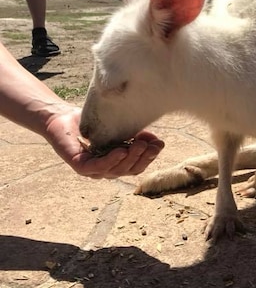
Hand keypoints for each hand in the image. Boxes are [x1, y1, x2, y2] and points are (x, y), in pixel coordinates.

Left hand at [44, 105, 163, 178]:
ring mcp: (93, 170)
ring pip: (117, 170)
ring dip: (130, 158)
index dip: (150, 157)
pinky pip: (98, 167)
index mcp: (117, 164)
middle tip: (150, 144)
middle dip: (143, 157)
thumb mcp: (120, 128)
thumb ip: (137, 136)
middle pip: (130, 170)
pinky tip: (121, 151)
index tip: (160, 144)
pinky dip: (111, 160)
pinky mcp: (80, 166)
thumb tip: (158, 141)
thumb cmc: (92, 123)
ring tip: (140, 144)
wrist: (62, 117)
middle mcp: (107, 170)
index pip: (137, 166)